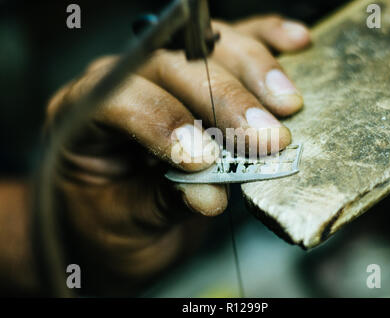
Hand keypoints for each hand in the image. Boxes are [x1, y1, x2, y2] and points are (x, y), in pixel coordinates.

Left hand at [46, 15, 309, 293]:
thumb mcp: (126, 223)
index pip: (122, 99)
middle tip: (266, 138)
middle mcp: (122, 80)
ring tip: (287, 104)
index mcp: (84, 117)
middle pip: (173, 65)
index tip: (207, 158)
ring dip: (253, 72)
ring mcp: (162, 69)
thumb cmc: (111, 223)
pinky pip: (233, 43)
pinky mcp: (199, 73)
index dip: (166, 122)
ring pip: (208, 46)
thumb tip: (211, 194)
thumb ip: (163, 203)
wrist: (119, 222)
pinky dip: (266, 40)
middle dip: (225, 101)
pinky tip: (294, 42)